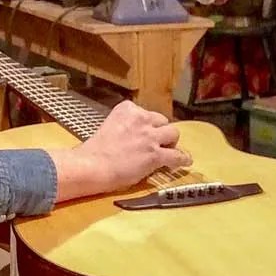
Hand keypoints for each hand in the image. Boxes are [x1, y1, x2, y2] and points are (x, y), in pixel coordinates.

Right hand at [48, 101, 192, 201]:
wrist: (91, 166)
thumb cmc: (94, 152)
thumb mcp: (108, 128)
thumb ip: (123, 128)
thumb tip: (133, 139)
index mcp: (126, 109)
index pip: (145, 113)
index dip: (147, 124)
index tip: (143, 132)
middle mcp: (140, 118)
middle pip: (162, 121)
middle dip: (160, 131)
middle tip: (155, 143)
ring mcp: (149, 136)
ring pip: (173, 133)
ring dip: (170, 142)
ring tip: (167, 150)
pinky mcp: (155, 154)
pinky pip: (176, 155)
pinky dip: (181, 159)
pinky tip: (184, 162)